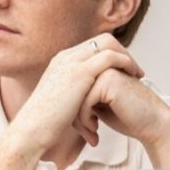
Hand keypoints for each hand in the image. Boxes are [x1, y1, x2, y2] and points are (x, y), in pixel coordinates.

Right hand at [12, 33, 144, 150]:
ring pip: (108, 43)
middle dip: (122, 51)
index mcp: (60, 62)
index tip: (123, 69)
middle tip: (134, 69)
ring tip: (137, 73)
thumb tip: (84, 103)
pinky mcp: (80, 72)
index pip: (92, 47)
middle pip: (102, 39)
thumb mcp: (61, 102)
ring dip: (127, 56)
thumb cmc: (45, 124)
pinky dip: (125, 62)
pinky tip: (133, 75)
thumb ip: (73, 95)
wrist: (32, 130)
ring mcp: (72, 61)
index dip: (111, 54)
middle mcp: (66, 57)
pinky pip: (110, 56)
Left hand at [72, 47, 169, 156]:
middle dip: (74, 116)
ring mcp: (105, 70)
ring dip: (79, 121)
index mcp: (99, 68)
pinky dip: (85, 120)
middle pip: (72, 92)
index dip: (74, 111)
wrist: (153, 125)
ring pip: (75, 97)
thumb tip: (61, 102)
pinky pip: (83, 102)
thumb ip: (84, 96)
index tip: (83, 128)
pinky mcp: (108, 80)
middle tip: (87, 134)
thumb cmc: (128, 117)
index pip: (73, 89)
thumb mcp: (100, 104)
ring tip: (91, 134)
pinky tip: (96, 131)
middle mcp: (101, 65)